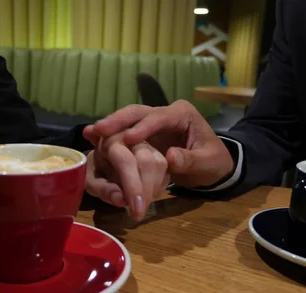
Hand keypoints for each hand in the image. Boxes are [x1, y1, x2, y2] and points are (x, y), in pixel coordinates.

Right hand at [84, 100, 234, 187]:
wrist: (212, 167)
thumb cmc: (213, 162)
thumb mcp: (208, 163)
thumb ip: (191, 160)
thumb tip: (170, 158)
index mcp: (182, 114)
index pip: (160, 117)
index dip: (144, 127)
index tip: (129, 139)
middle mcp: (164, 113)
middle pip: (138, 112)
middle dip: (118, 120)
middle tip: (99, 130)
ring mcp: (151, 123)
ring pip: (127, 119)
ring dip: (110, 126)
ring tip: (91, 134)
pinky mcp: (143, 135)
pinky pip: (124, 132)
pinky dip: (110, 135)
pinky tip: (92, 139)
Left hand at [85, 135, 169, 220]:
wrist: (103, 158)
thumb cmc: (96, 170)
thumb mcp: (90, 181)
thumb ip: (102, 189)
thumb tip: (121, 200)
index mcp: (111, 141)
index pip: (126, 162)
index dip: (133, 187)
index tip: (136, 210)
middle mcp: (132, 138)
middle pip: (147, 162)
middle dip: (145, 192)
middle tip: (138, 214)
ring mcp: (147, 144)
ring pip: (160, 165)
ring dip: (153, 190)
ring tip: (140, 204)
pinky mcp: (158, 153)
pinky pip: (166, 170)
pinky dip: (159, 187)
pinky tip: (147, 195)